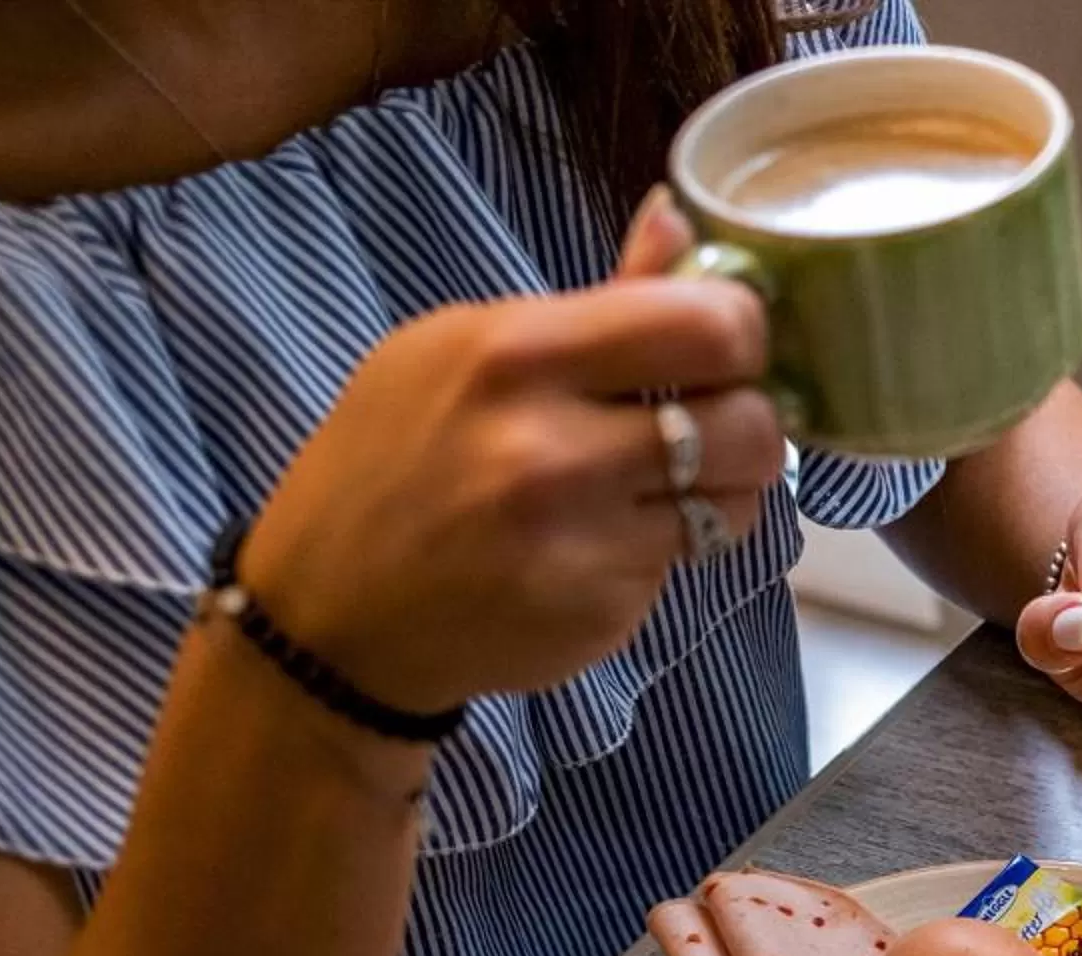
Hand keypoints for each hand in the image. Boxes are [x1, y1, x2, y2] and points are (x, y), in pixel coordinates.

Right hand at [241, 188, 783, 716]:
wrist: (331, 612)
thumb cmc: (394, 461)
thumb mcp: (461, 350)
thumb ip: (592, 301)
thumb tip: (678, 219)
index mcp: (515, 353)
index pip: (704, 324)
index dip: (740, 331)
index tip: (723, 344)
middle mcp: (550, 447)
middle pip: (748, 422)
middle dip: (750, 420)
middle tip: (713, 425)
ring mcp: (579, 538)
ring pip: (740, 502)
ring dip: (725, 490)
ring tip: (664, 484)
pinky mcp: (600, 611)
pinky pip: (685, 563)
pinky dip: (665, 550)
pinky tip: (601, 544)